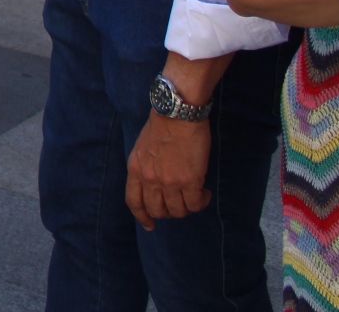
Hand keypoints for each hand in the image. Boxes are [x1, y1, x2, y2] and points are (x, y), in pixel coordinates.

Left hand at [125, 110, 212, 228]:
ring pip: (178, 211)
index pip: (134, 201)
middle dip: (169, 212)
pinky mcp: (190, 180)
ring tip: (195, 195)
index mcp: (135, 170)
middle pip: (157, 210)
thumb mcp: (142, 148)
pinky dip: (202, 202)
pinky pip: (195, 204)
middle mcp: (150, 179)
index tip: (149, 225)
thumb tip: (153, 184)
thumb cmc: (162, 125)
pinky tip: (205, 193)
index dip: (142, 216)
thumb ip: (145, 168)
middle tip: (180, 204)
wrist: (177, 113)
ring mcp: (169, 182)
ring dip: (188, 207)